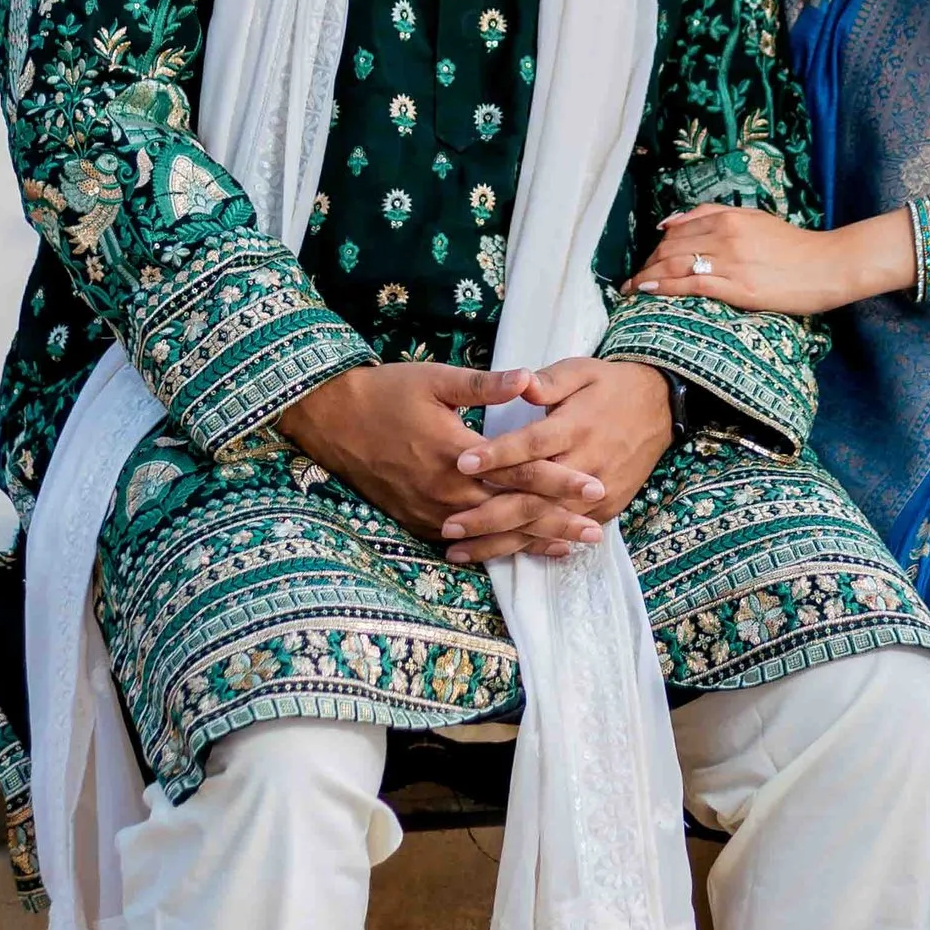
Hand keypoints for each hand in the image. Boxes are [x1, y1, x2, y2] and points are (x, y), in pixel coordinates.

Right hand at [276, 363, 605, 557]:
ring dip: (532, 539)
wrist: (333, 420)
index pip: (520, 473)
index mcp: (457, 454)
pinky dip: (496, 547)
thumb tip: (530, 379)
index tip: (594, 487)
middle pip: (512, 511)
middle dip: (557, 521)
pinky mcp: (418, 520)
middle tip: (596, 530)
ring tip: (570, 546)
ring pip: (491, 532)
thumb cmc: (387, 393)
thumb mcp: (436, 380)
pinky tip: (519, 549)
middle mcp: (447, 491)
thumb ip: (486, 385)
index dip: (560, 481)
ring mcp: (431, 511)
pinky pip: (465, 541)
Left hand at [445, 357, 673, 547]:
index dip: (497, 454)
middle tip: (449, 525)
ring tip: (459, 552)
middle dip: (489, 514)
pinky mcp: (606, 509)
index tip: (461, 463)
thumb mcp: (581, 371)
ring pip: (543, 522)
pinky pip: (564, 532)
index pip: (532, 445)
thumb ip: (549, 381)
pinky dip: (531, 547)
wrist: (659, 408)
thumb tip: (520, 382)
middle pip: (533, 496)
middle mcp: (586, 464)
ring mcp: (598, 492)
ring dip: (501, 541)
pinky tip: (499, 555)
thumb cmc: (610, 386)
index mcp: (576, 426)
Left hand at [626, 203, 907, 317]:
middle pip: (670, 247)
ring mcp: (730, 262)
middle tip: (633, 279)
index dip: (654, 246)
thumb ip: (714, 214)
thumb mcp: (754, 218)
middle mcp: (725, 236)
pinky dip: (663, 287)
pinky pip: (690, 284)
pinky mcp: (738, 288)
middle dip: (646, 263)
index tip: (644, 261)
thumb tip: (670, 221)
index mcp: (729, 218)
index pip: (677, 230)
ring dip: (647, 276)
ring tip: (632, 289)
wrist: (827, 265)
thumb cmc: (793, 246)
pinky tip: (647, 291)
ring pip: (675, 264)